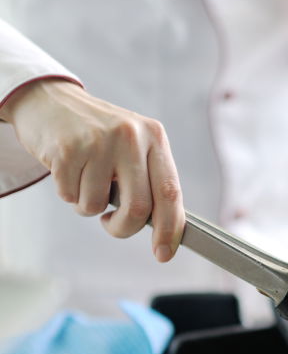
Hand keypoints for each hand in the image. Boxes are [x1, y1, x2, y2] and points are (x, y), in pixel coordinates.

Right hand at [0, 79, 183, 261]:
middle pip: (139, 208)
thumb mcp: (133, 146)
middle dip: (124, 228)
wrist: (51, 101)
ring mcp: (98, 141)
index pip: (170, 192)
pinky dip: (68, 194)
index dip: (170, 229)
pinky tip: (68, 170)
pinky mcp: (66, 149)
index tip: (164, 253)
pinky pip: (70, 196)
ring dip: (88, 206)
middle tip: (112, 224)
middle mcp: (131, 136)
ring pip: (97, 206)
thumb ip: (149, 180)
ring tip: (85, 180)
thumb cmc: (98, 135)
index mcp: (155, 137)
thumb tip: (164, 228)